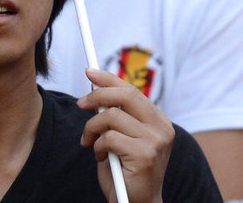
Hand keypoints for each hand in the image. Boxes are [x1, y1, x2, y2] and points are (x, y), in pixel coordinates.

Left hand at [77, 68, 174, 202]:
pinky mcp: (145, 155)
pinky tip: (102, 156)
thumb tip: (95, 88)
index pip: (132, 90)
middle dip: (97, 95)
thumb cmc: (125, 171)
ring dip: (92, 128)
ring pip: (111, 117)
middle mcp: (161, 128)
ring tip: (90, 142)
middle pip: (125, 95)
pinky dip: (98, 145)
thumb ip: (115, 115)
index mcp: (158, 121)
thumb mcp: (121, 137)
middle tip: (80, 103)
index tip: (90, 71)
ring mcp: (155, 141)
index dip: (109, 79)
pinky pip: (109, 137)